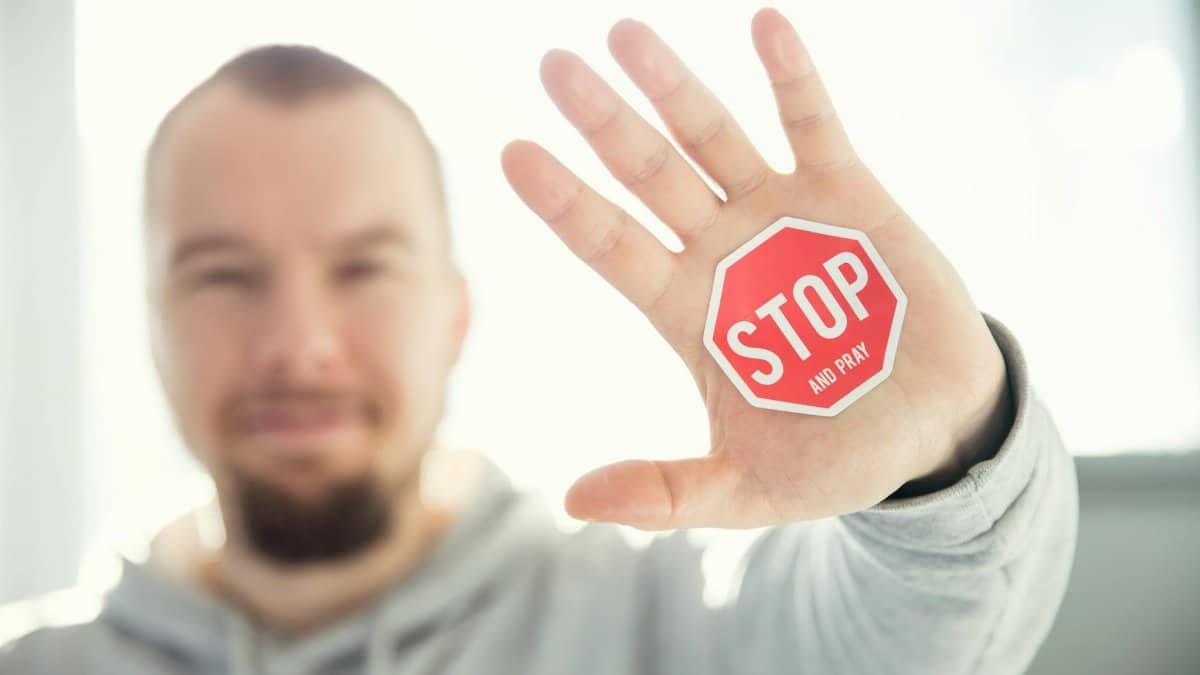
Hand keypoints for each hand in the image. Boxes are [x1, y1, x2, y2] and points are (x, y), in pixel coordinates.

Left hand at [501, 8, 1012, 529]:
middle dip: (604, 123)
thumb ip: (667, 491)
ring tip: (625, 34)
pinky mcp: (846, 194)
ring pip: (712, 138)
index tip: (514, 154)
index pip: (610, 246)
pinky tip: (764, 25)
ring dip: (673, 87)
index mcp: (686, 311)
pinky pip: (813, 124)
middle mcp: (721, 251)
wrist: (932, 429)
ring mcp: (780, 216)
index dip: (565, 203)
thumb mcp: (748, 490)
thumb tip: (571, 503)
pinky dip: (792, 77)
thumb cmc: (835, 456)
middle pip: (647, 176)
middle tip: (555, 66)